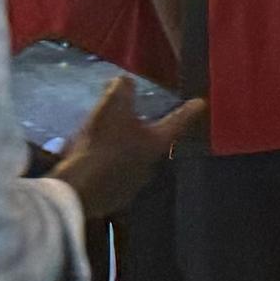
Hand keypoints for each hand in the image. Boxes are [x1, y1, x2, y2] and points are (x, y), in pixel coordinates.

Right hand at [50, 78, 205, 225]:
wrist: (78, 190)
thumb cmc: (101, 144)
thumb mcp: (110, 108)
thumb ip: (121, 90)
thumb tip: (125, 81)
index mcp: (156, 143)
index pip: (177, 121)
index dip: (188, 110)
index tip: (200, 102)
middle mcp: (151, 166)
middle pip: (154, 143)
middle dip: (147, 131)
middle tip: (137, 119)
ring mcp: (134, 186)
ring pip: (134, 161)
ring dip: (125, 150)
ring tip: (109, 139)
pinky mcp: (115, 199)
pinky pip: (115, 176)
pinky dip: (108, 166)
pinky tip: (94, 160)